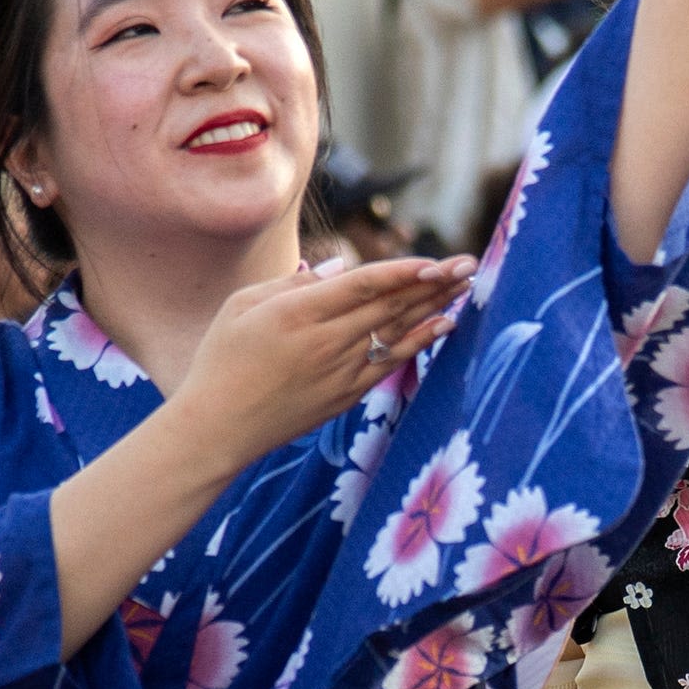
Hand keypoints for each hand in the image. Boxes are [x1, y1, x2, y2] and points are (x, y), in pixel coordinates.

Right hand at [164, 255, 475, 472]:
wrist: (218, 427)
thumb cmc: (222, 359)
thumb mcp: (242, 306)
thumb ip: (294, 282)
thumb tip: (342, 266)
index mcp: (296, 314)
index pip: (362, 286)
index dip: (402, 272)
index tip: (434, 261)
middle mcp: (325, 342)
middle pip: (390, 306)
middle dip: (434, 282)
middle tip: (470, 263)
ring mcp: (340, 372)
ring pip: (396, 331)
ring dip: (435, 306)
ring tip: (467, 285)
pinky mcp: (347, 395)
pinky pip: (392, 363)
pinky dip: (420, 341)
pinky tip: (445, 323)